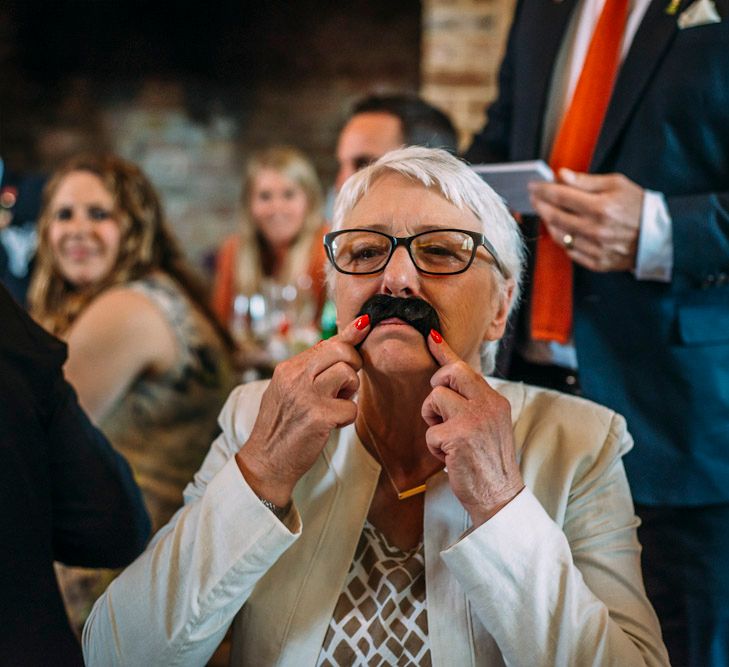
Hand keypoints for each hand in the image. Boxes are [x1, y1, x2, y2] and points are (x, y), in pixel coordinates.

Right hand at [236, 315, 369, 505]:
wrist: (266, 461)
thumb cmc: (281, 427)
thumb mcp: (287, 391)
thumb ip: (308, 371)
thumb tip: (339, 348)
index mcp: (287, 368)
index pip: (325, 344)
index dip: (348, 336)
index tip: (364, 324)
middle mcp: (295, 377)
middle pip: (341, 351)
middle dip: (353, 365)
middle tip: (345, 385)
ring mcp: (306, 396)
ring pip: (348, 374)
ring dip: (350, 391)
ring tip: (335, 404)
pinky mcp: (319, 417)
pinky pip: (351, 408)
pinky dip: (347, 418)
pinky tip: (332, 425)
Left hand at [421, 331, 523, 526]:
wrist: (499, 496)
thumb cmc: (489, 462)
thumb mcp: (489, 425)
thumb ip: (474, 403)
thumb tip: (448, 383)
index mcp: (496, 400)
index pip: (467, 369)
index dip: (445, 352)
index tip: (431, 336)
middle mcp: (488, 404)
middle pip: (450, 373)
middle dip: (436, 387)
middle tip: (439, 410)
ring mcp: (474, 419)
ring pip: (435, 398)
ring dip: (433, 420)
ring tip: (447, 440)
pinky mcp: (459, 436)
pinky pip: (431, 431)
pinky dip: (434, 446)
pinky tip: (449, 458)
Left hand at [529, 168, 643, 271]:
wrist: (660, 235)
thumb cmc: (637, 205)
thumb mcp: (616, 184)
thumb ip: (585, 181)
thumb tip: (561, 175)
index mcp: (601, 207)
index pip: (561, 196)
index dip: (543, 190)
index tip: (533, 185)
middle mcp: (596, 230)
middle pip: (555, 217)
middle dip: (540, 205)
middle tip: (533, 198)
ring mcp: (596, 248)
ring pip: (559, 236)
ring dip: (548, 223)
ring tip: (546, 212)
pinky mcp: (596, 262)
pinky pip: (570, 251)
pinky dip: (563, 239)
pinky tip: (561, 229)